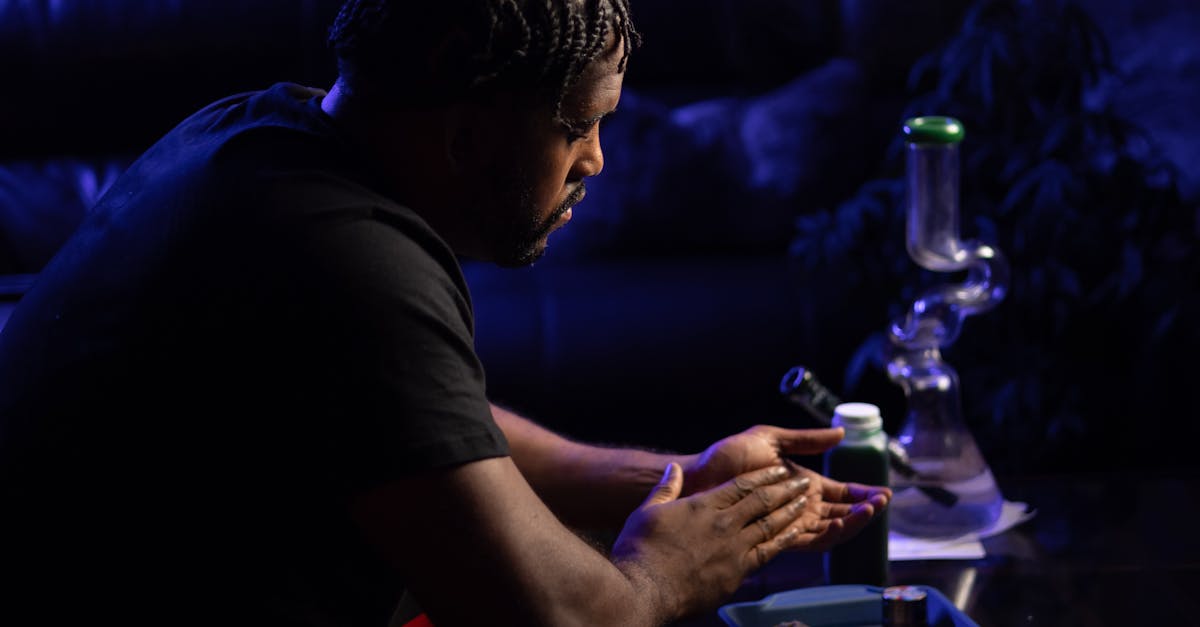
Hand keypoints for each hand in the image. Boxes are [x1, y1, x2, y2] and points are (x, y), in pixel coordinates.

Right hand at [610, 463, 812, 618]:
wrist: (644, 588)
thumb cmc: (641, 550)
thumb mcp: (647, 511)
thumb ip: (666, 488)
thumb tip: (674, 468)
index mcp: (703, 505)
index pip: (741, 485)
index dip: (764, 475)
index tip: (779, 470)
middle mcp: (723, 523)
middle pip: (762, 501)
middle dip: (786, 489)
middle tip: (805, 481)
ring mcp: (733, 548)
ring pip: (771, 524)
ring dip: (791, 511)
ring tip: (807, 502)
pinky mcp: (737, 572)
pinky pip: (769, 552)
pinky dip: (785, 540)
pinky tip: (797, 532)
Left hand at [682, 425, 890, 551]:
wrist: (699, 475)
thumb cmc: (728, 456)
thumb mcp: (771, 438)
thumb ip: (806, 439)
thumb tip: (840, 432)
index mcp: (801, 484)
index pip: (841, 493)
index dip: (863, 493)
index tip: (884, 491)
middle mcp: (799, 506)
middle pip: (842, 514)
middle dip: (865, 510)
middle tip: (882, 502)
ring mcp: (788, 522)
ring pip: (830, 530)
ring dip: (852, 522)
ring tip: (867, 511)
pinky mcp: (775, 534)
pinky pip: (808, 540)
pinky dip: (828, 534)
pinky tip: (839, 524)